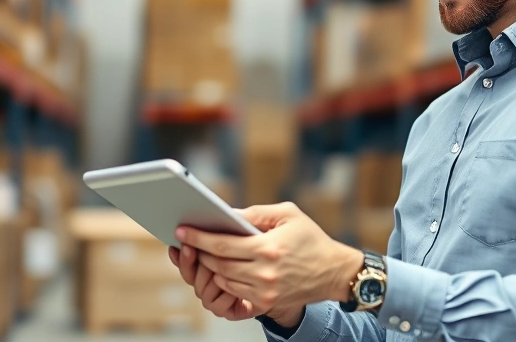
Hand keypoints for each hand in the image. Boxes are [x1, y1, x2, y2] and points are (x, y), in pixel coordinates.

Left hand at [175, 202, 362, 315]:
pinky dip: (225, 279)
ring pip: (223, 280)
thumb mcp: (287, 214)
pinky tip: (223, 267)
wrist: (334, 271)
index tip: (182, 230)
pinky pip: (234, 292)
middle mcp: (264, 273)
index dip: (198, 237)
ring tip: (205, 253)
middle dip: (199, 252)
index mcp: (268, 248)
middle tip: (188, 240)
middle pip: (217, 264)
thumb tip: (226, 213)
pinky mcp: (266, 302)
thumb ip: (255, 213)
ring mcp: (264, 291)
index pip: (222, 245)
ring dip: (210, 267)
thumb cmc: (311, 238)